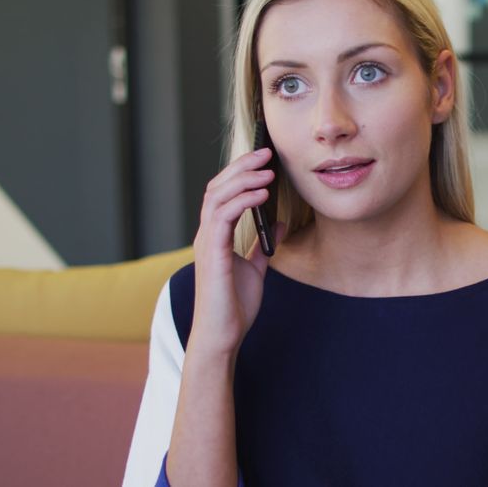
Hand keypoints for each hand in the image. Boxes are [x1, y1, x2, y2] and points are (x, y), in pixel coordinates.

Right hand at [190, 147, 287, 356]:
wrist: (223, 335)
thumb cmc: (234, 305)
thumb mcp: (256, 268)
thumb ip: (263, 245)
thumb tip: (280, 224)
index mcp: (215, 236)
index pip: (222, 193)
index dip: (241, 173)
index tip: (265, 160)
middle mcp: (207, 234)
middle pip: (217, 187)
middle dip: (242, 166)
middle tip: (266, 152)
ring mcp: (207, 243)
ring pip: (217, 196)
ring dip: (244, 179)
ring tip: (268, 170)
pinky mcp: (212, 253)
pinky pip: (223, 216)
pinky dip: (242, 200)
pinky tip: (262, 194)